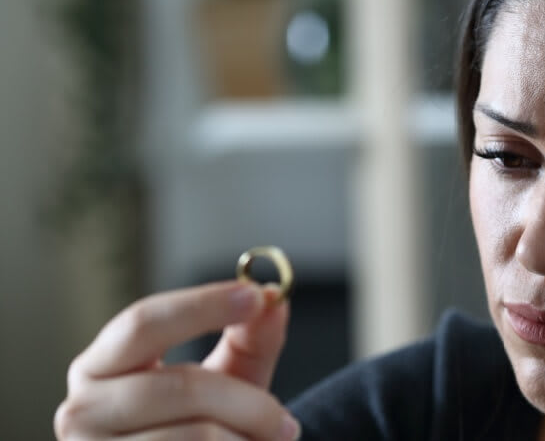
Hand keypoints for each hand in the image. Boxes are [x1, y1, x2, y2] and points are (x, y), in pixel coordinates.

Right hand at [54, 281, 300, 439]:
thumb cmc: (197, 432)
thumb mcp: (226, 380)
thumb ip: (250, 340)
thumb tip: (273, 299)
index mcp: (99, 367)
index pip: (142, 322)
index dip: (202, 306)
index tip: (254, 297)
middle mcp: (81, 411)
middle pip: (181, 386)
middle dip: (247, 401)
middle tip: (284, 419)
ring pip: (198, 434)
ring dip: (246, 440)